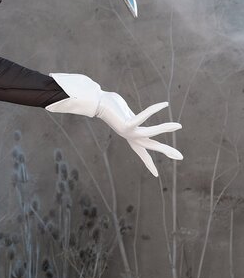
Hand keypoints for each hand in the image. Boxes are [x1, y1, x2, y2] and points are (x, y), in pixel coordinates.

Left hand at [44, 72, 182, 176]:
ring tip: (179, 125)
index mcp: (131, 137)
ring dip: (165, 128)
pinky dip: (154, 109)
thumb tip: (127, 113)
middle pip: (151, 147)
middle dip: (166, 151)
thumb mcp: (124, 115)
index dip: (149, 163)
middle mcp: (130, 137)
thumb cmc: (110, 105)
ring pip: (151, 133)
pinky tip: (164, 104)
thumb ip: (130, 117)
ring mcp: (128, 132)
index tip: (156, 175)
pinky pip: (143, 117)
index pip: (142, 153)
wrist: (96, 102)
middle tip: (181, 157)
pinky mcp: (126, 125)